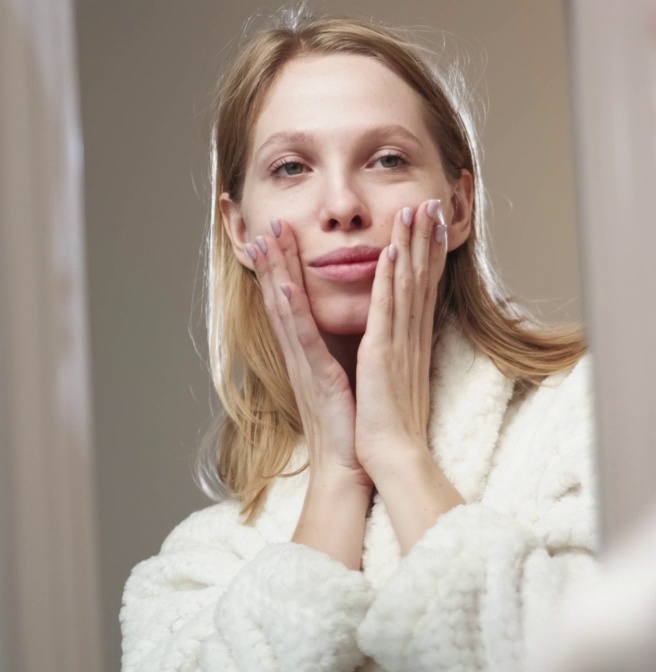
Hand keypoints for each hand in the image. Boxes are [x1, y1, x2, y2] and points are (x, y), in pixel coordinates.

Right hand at [248, 218, 368, 490]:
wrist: (355, 466)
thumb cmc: (356, 423)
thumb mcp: (350, 375)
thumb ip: (346, 348)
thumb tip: (357, 324)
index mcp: (313, 353)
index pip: (296, 300)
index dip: (287, 266)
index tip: (281, 232)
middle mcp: (304, 354)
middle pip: (284, 296)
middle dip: (276, 258)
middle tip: (268, 220)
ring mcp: (306, 364)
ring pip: (286, 308)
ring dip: (277, 271)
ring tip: (267, 236)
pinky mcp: (317, 377)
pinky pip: (303, 337)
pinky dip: (292, 309)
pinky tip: (283, 284)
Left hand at [354, 199, 448, 480]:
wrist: (394, 456)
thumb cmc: (392, 427)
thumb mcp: (398, 380)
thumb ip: (400, 354)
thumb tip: (404, 341)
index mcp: (413, 342)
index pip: (425, 288)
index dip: (430, 254)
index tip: (435, 225)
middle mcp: (412, 336)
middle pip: (423, 277)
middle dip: (427, 238)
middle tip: (433, 203)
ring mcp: (399, 342)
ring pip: (408, 283)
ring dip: (412, 245)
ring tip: (417, 210)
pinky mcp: (382, 352)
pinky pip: (387, 308)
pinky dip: (390, 278)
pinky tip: (392, 251)